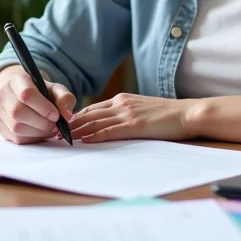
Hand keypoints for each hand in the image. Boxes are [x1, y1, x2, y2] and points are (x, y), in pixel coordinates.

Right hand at [0, 65, 75, 144]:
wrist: (22, 96)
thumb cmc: (41, 92)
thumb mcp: (55, 89)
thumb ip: (64, 98)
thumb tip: (68, 116)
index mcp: (16, 80)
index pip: (26, 94)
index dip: (43, 107)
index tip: (56, 115)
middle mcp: (2, 94)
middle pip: (18, 112)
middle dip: (41, 122)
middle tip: (56, 125)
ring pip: (16, 127)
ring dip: (38, 132)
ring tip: (50, 129)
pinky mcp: (0, 127)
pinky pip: (16, 138)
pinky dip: (33, 138)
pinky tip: (41, 133)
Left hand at [69, 93, 199, 142]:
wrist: (187, 113)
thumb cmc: (167, 115)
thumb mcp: (142, 109)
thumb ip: (125, 114)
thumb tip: (109, 125)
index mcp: (122, 99)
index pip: (92, 108)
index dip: (75, 117)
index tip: (62, 125)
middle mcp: (121, 103)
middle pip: (88, 114)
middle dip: (69, 124)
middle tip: (53, 133)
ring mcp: (128, 113)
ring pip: (95, 122)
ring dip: (76, 131)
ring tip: (62, 139)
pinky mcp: (135, 125)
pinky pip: (110, 130)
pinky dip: (95, 136)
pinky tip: (84, 141)